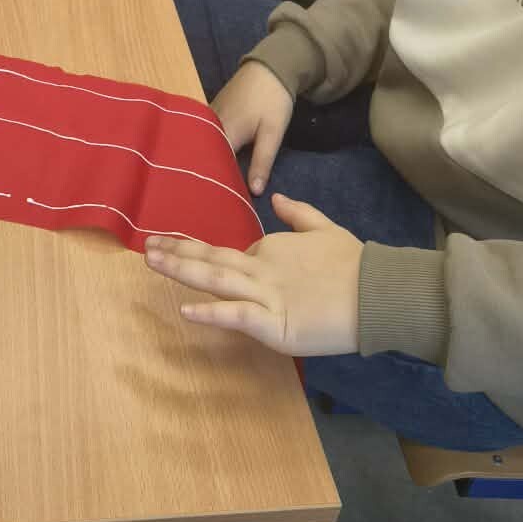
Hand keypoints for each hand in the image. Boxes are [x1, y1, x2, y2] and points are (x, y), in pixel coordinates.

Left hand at [145, 194, 361, 355]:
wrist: (377, 292)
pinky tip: (187, 311)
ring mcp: (265, 296)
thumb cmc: (353, 264)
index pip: (228, 253)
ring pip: (216, 280)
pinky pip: (237, 317)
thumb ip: (298, 213)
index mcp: (271, 248)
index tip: (173, 248)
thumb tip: (275, 197)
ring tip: (152, 261)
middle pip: (211, 259)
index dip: (199, 251)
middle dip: (176, 252)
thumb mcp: (325, 228)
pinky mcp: (274, 324)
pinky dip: (211, 313)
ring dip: (181, 270)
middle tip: (145, 247)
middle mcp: (261, 268)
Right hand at [211, 63, 292, 193]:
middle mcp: (210, 125)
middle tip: (209, 198)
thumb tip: (253, 193)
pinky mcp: (212, 112)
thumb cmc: (272, 101)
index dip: (214, 184)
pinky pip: (206, 135)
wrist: (270, 67)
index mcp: (224, 133)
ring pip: (203, 146)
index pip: (212, 165)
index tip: (215, 202)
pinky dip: (209, 148)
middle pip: (204, 156)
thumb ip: (262, 162)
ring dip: (206, 161)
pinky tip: (213, 162)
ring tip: (208, 185)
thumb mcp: (272, 133)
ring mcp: (209, 117)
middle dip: (206, 175)